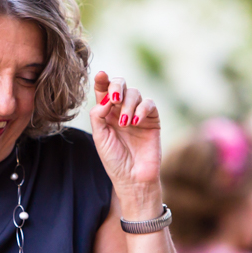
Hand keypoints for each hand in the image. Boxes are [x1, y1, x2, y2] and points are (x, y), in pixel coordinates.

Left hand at [89, 72, 161, 215]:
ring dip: (128, 104)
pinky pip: (149, 104)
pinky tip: (136, 122)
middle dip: (117, 86)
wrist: (133, 178)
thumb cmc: (114, 160)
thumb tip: (105, 98)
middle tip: (114, 98)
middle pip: (120, 85)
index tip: (101, 75)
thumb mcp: (100, 138)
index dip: (102, 80)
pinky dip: (142, 109)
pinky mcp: (153, 119)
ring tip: (126, 123)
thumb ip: (98, 116)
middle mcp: (121, 110)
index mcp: (106, 113)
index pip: (103, 91)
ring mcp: (138, 113)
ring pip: (135, 93)